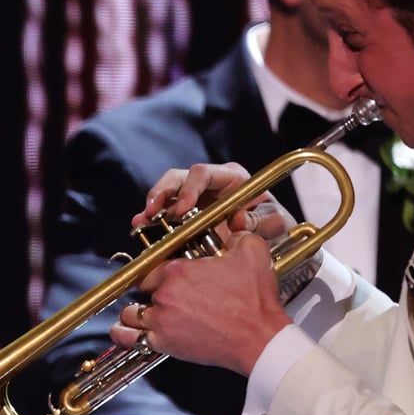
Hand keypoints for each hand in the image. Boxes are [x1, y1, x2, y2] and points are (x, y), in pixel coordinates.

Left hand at [112, 230, 286, 376]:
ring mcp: (162, 320)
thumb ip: (235, 234)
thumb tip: (230, 228)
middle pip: (144, 290)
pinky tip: (121, 331)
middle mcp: (165, 294)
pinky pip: (131, 339)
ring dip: (134, 313)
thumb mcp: (251, 251)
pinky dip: (123, 334)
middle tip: (166, 296)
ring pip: (132, 314)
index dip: (157, 272)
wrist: (258, 337)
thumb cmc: (255, 299)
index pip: (152, 267)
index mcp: (179, 270)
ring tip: (140, 313)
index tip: (161, 276)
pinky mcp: (163, 343)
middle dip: (154, 292)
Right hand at [137, 161, 285, 237]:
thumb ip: (260, 220)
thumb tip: (235, 220)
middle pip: (179, 177)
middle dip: (163, 193)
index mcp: (232, 177)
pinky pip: (164, 211)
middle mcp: (210, 183)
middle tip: (153, 212)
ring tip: (141, 220)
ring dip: (153, 204)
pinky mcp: (185, 213)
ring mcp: (195, 197)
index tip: (182, 210)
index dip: (189, 189)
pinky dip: (151, 218)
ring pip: (167, 191)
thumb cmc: (273, 225)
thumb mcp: (274, 223)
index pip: (203, 173)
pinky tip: (139, 225)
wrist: (269, 240)